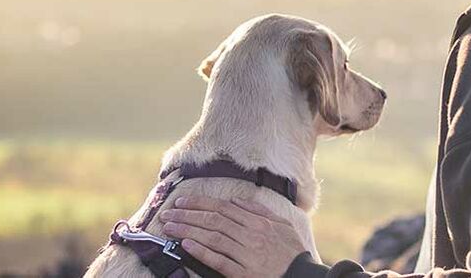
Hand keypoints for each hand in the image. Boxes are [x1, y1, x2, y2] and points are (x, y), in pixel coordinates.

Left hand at [159, 196, 307, 277]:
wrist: (302, 277)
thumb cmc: (292, 252)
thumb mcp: (283, 226)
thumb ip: (260, 212)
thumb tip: (238, 201)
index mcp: (259, 223)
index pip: (223, 209)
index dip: (200, 204)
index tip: (183, 202)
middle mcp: (251, 236)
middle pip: (214, 221)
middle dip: (188, 216)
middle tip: (168, 214)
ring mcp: (246, 254)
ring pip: (213, 238)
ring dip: (188, 231)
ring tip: (170, 228)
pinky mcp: (243, 273)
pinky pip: (219, 261)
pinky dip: (202, 252)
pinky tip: (186, 246)